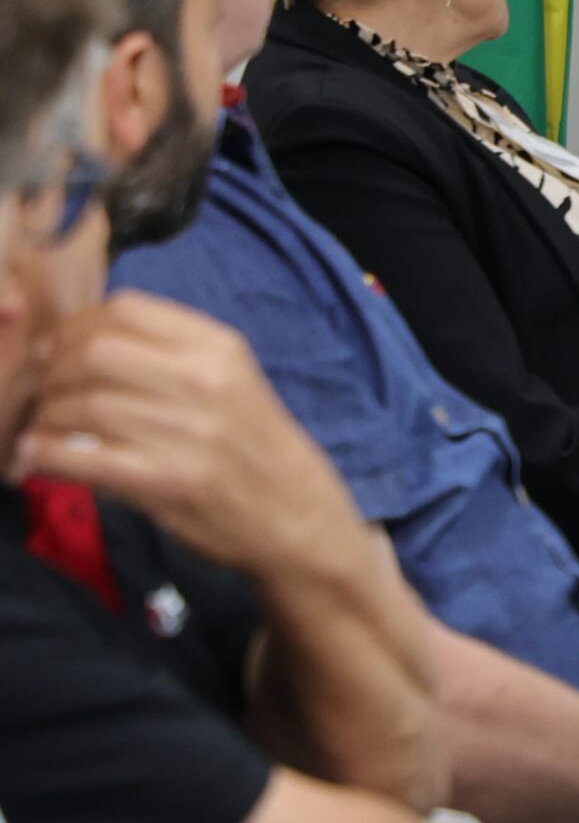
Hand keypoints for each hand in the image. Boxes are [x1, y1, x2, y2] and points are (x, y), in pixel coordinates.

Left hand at [14, 293, 364, 576]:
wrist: (297, 513)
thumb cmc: (254, 446)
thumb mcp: (230, 380)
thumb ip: (168, 354)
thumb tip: (73, 343)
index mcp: (219, 349)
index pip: (124, 310)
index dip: (74, 326)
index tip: (57, 350)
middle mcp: (204, 382)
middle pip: (93, 352)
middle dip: (53, 371)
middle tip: (45, 392)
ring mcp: (187, 433)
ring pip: (80, 404)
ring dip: (46, 417)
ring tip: (45, 430)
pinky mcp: (167, 482)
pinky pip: (81, 457)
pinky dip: (45, 455)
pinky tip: (38, 457)